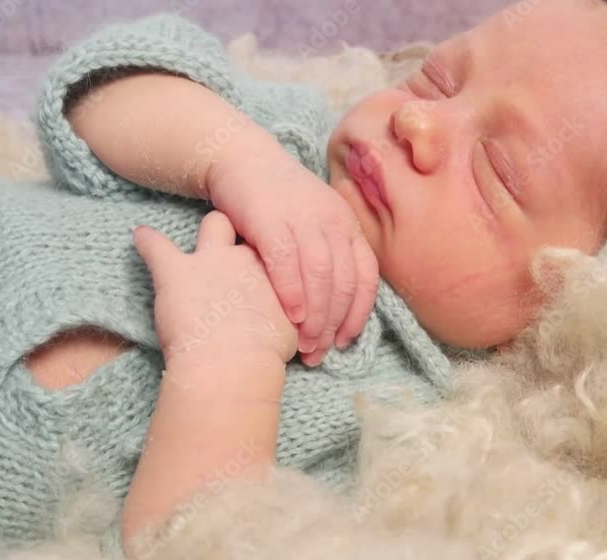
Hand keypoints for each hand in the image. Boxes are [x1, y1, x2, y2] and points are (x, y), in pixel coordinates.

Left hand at [132, 210, 298, 366]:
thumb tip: (293, 322)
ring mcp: (210, 260)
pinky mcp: (175, 271)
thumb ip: (289, 316)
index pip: (275, 250)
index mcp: (274, 272)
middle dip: (247, 232)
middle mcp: (246, 257)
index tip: (267, 261)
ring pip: (213, 224)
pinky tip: (141, 235)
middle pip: (251, 230)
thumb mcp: (292, 332)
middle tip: (241, 242)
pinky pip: (155, 246)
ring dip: (208, 227)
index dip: (270, 254)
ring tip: (196, 231)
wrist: (234, 364)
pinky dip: (147, 241)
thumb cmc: (265, 353)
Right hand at [207, 146, 378, 366]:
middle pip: (343, 282)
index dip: (358, 313)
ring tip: (304, 345)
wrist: (241, 159)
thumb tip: (335, 309)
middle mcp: (332, 220)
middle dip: (333, 324)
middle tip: (319, 352)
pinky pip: (287, 262)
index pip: (366, 276)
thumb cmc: (277, 202)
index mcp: (347, 224)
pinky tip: (290, 316)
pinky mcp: (271, 219)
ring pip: (320, 276)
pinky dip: (292, 293)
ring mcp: (303, 218)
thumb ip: (328, 258)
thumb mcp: (314, 225)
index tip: (345, 341)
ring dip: (315, 316)